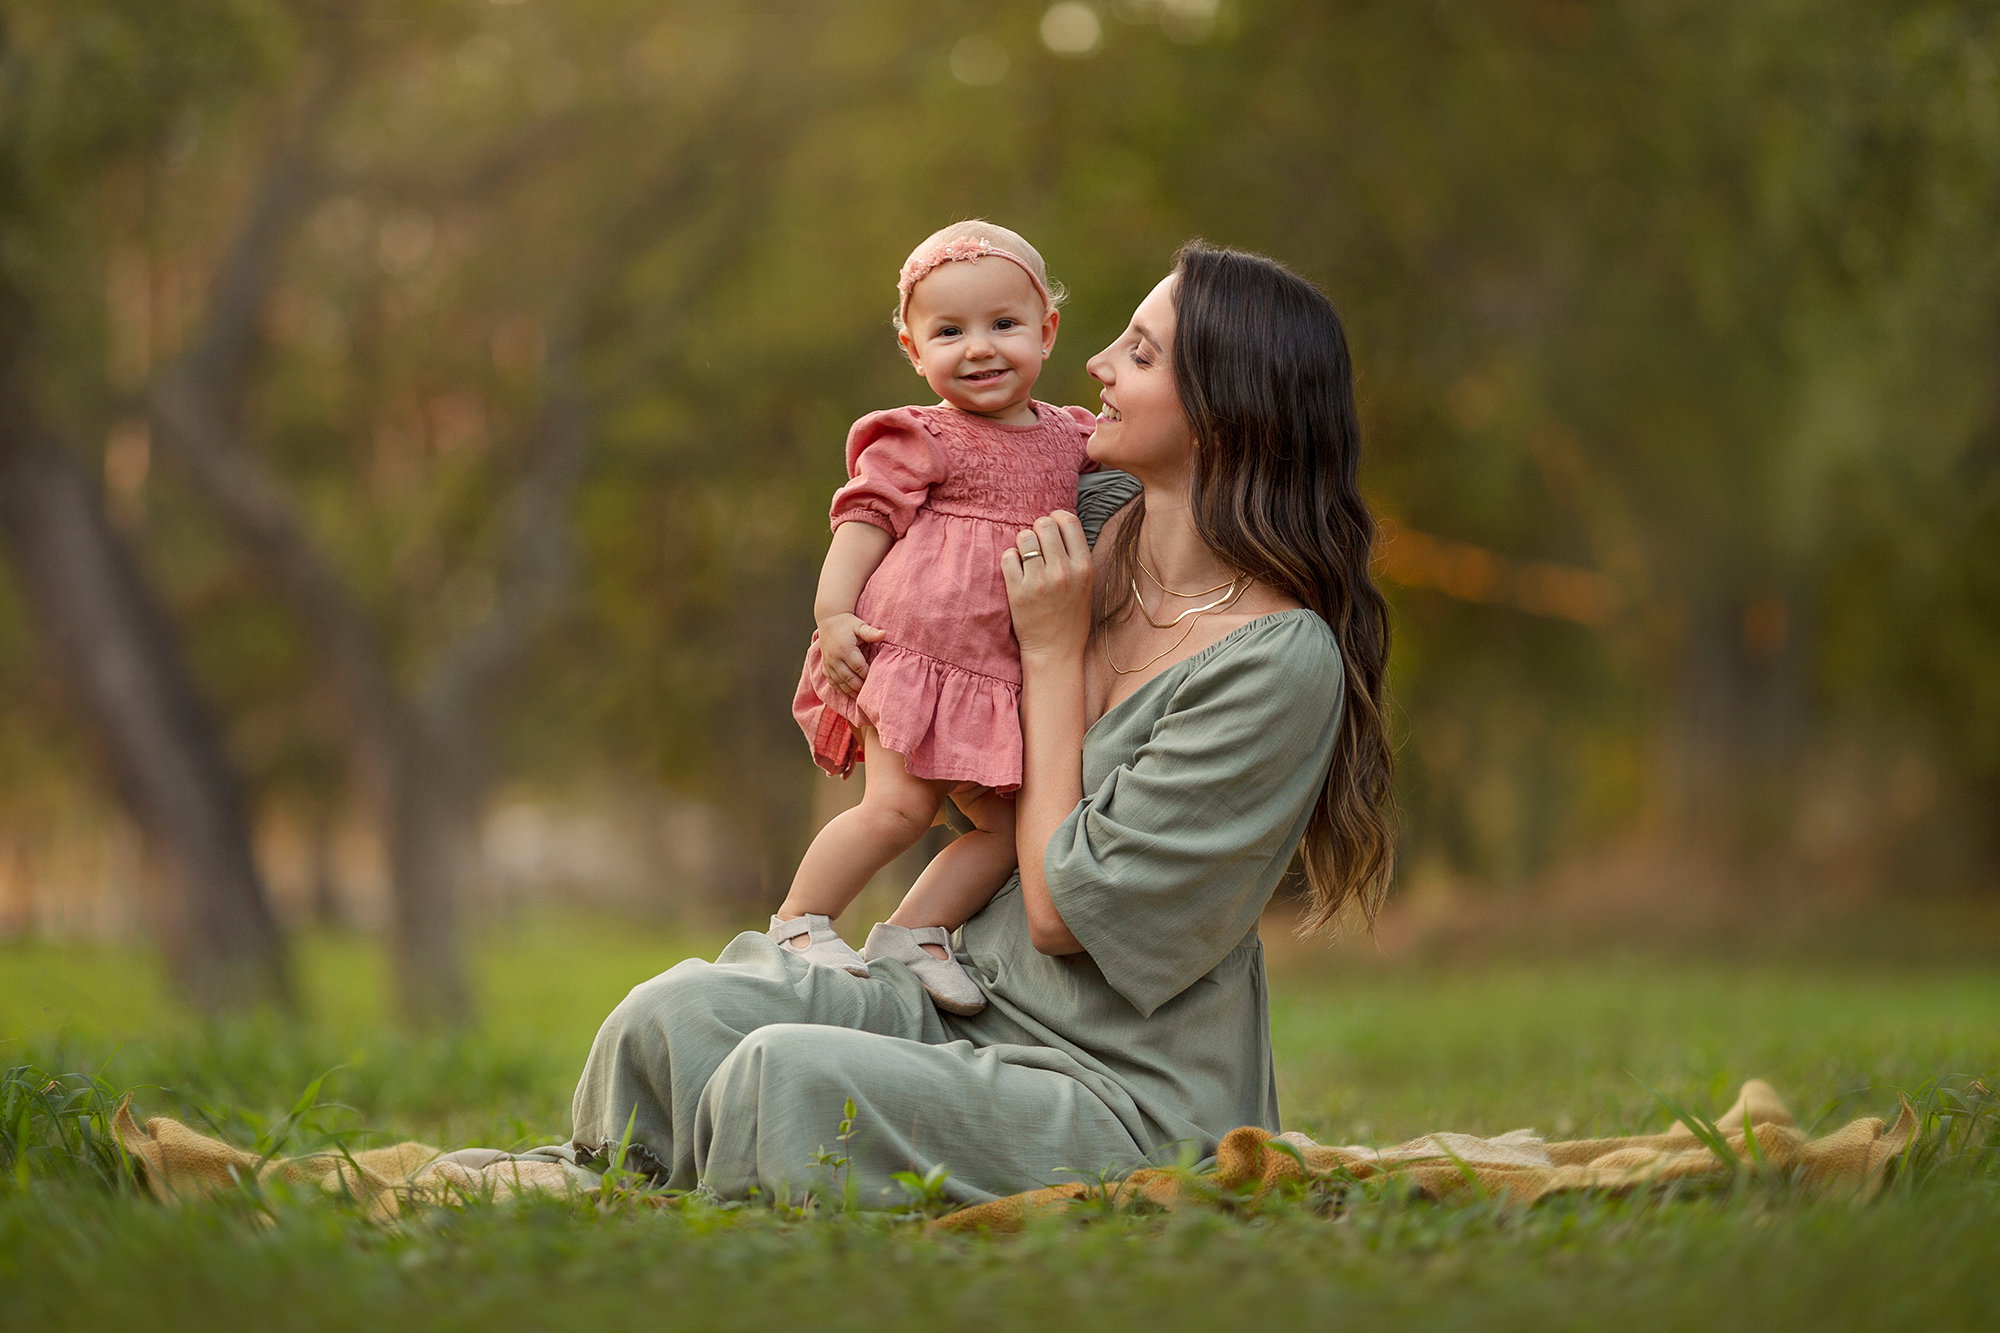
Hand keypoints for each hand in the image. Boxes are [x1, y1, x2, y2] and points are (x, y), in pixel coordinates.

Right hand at [817, 612, 885, 695]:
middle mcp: (834, 658)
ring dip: (850, 691)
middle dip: (860, 687)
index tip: (877, 681)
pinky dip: (840, 689)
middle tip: (870, 695)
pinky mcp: (825, 665)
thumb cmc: (847, 622)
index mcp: (845, 649)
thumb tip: (884, 634)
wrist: (829, 619)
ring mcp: (828, 663)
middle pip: (849, 679)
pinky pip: (831, 681)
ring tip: (861, 698)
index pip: (859, 668)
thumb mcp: (860, 625)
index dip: (868, 676)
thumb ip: (871, 632)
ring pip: (839, 682)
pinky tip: (848, 693)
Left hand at [1001, 510, 1092, 662]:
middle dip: (1037, 529)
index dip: (1056, 518)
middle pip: (1044, 524)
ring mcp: (1040, 581)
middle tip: (1036, 544)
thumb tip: (1059, 523)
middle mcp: (1063, 571)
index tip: (1051, 528)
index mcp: (1084, 567)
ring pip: (1024, 537)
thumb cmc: (1071, 617)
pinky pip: (1008, 556)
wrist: (1056, 651)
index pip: (1068, 521)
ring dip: (1022, 543)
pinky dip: (1010, 559)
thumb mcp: (1087, 584)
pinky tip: (1016, 570)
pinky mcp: (1018, 591)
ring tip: (1026, 557)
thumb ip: (1076, 555)